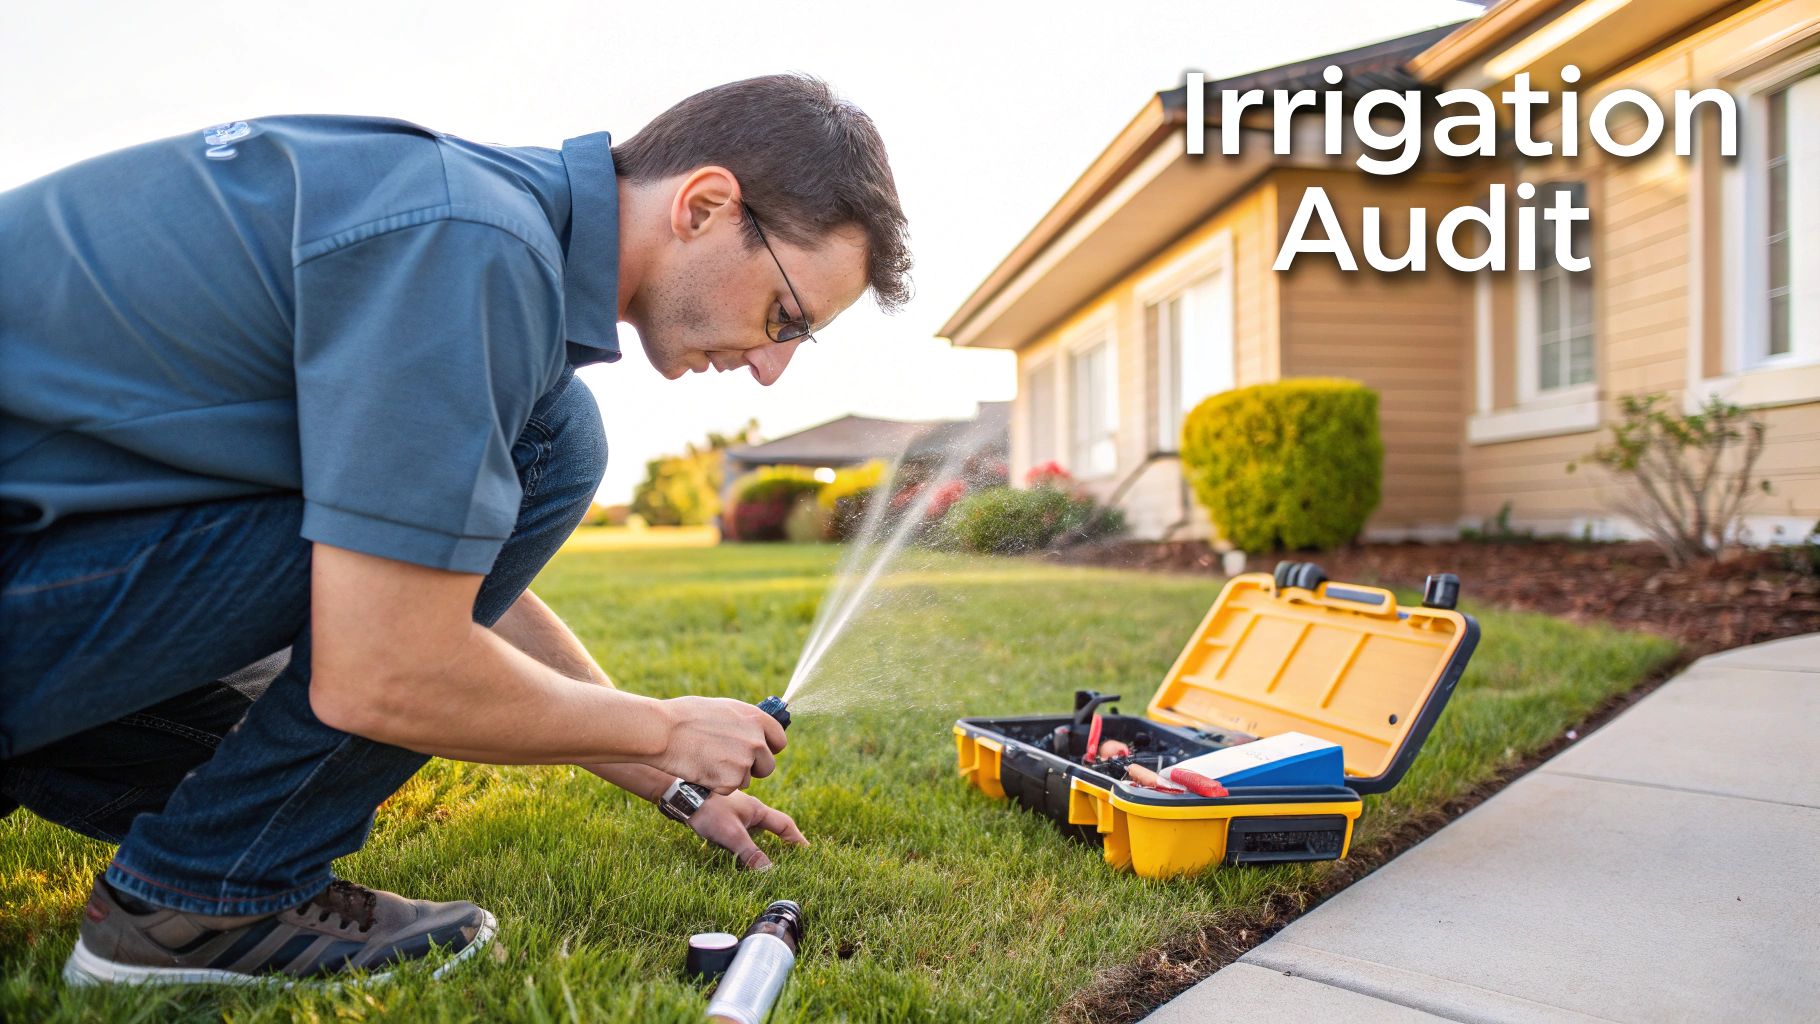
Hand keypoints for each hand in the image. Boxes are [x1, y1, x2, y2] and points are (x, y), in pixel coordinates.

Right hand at [654, 696, 786, 792]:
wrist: (663, 731)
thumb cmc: (685, 716)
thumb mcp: (723, 709)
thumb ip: (744, 722)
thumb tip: (755, 730)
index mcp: (756, 718)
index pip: (779, 741)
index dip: (768, 749)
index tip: (758, 752)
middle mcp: (756, 741)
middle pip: (767, 766)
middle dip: (752, 768)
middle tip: (728, 762)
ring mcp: (745, 762)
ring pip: (747, 779)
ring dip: (731, 776)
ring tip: (707, 761)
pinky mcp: (731, 781)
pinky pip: (729, 789)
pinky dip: (716, 785)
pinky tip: (701, 770)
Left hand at [686, 791, 808, 870]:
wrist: (679, 795)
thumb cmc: (708, 810)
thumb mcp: (731, 834)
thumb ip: (750, 853)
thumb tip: (768, 871)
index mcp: (758, 810)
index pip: (785, 825)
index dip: (798, 839)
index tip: (809, 853)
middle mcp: (749, 811)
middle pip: (771, 829)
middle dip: (782, 844)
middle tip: (792, 861)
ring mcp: (735, 814)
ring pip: (754, 833)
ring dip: (761, 846)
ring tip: (767, 864)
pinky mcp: (722, 818)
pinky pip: (739, 834)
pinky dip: (744, 846)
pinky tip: (737, 857)